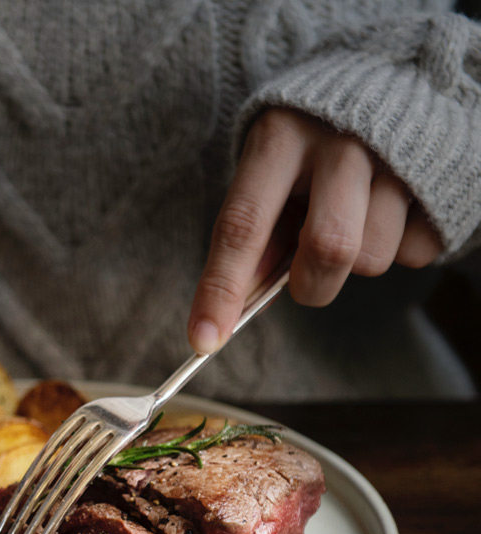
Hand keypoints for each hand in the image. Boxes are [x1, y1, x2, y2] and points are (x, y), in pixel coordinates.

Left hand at [187, 108, 442, 352]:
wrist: (390, 83)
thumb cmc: (309, 147)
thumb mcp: (269, 173)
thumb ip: (255, 233)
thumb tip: (241, 302)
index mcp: (280, 137)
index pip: (243, 225)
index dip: (221, 289)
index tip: (202, 341)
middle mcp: (341, 140)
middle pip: (327, 249)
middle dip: (311, 286)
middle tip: (303, 278)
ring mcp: (398, 156)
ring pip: (373, 257)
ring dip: (354, 263)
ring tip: (352, 219)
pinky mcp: (441, 175)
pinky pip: (414, 250)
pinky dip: (396, 246)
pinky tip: (387, 210)